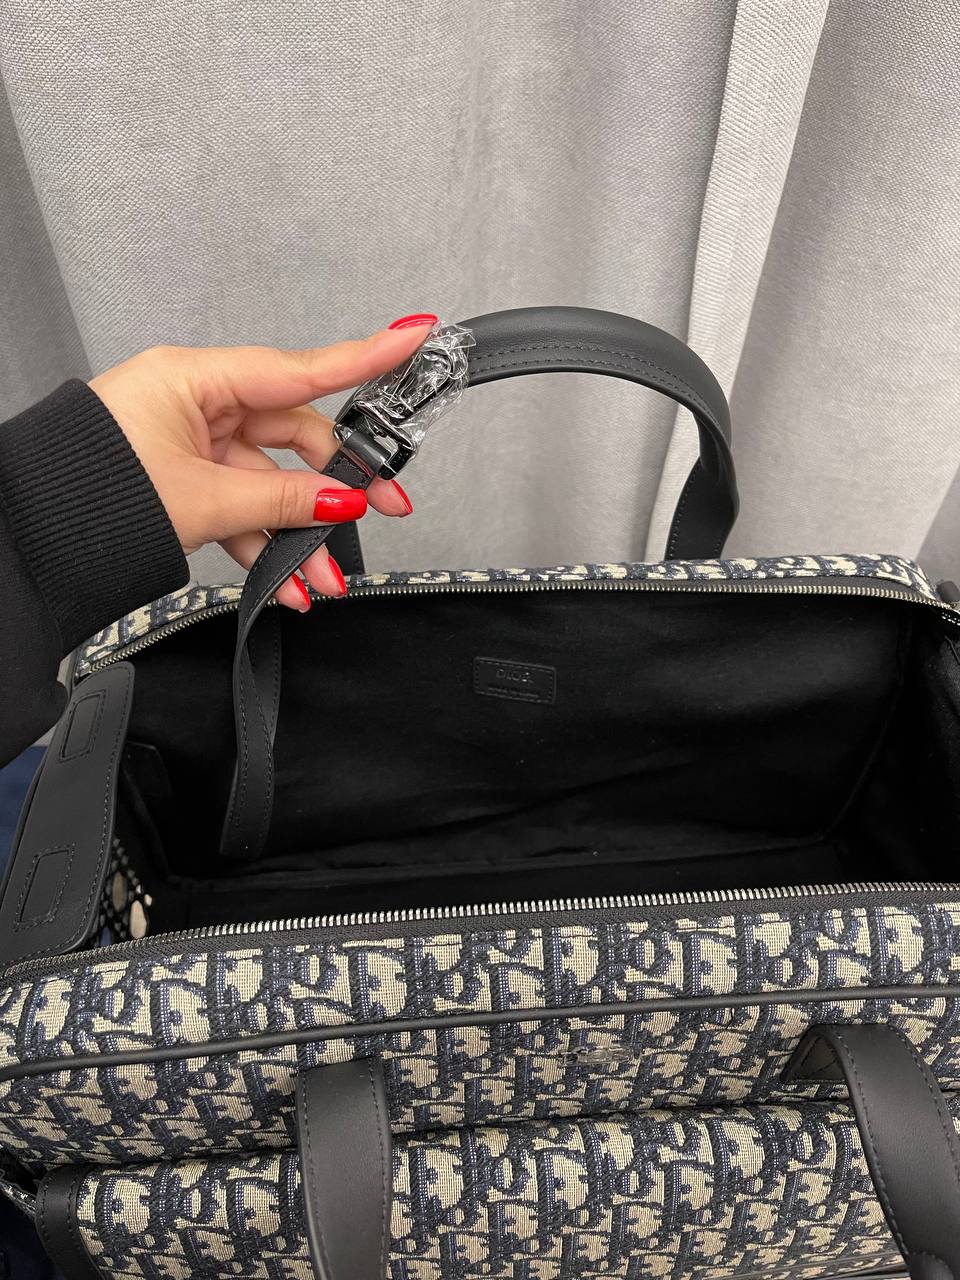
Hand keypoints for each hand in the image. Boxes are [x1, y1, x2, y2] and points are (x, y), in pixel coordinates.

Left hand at [88, 315, 437, 608]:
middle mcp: (197, 404)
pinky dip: (265, 543)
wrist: (34, 537)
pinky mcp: (185, 478)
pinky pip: (242, 505)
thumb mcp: (203, 500)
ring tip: (321, 576)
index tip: (413, 336)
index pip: (298, 368)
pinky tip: (286, 581)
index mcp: (194, 381)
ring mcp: (191, 443)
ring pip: (270, 482)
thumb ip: (282, 501)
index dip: (362, 356)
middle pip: (293, 435)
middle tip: (383, 508)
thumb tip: (342, 499)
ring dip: (300, 532)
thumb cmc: (91, 494)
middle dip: (335, 485)